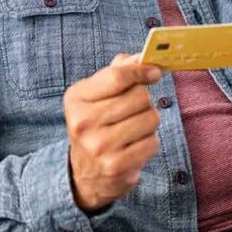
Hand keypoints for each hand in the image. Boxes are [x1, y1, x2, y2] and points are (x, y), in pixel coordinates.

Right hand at [64, 53, 162, 211]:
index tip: (154, 72)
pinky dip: (149, 142)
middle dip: (144, 100)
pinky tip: (134, 146)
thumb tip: (140, 57)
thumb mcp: (96, 95)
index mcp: (77, 98)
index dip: (141, 71)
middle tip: (134, 109)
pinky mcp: (117, 165)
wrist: (85, 173)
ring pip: (150, 118)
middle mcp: (84, 122)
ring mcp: (100, 146)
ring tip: (133, 129)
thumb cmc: (95, 125)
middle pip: (139, 96)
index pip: (117, 76)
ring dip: (148, 122)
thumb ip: (117, 72)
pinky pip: (152, 142)